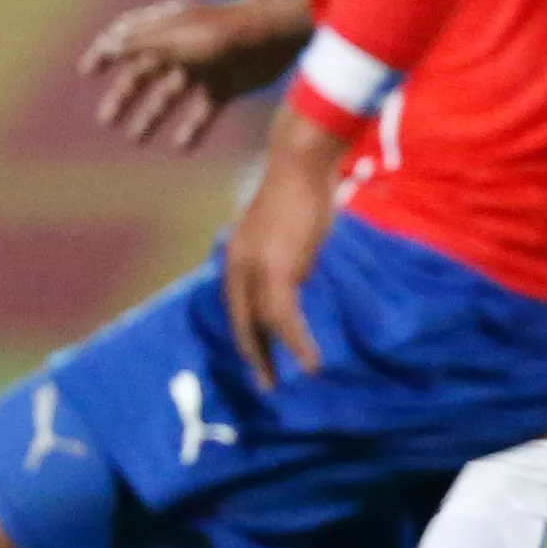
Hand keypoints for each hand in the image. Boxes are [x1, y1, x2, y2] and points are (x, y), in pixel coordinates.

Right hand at [78, 0, 314, 150]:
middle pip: (144, 73)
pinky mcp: (227, 86)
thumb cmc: (221, 32)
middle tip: (106, 120)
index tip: (86, 72)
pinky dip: (192, 129)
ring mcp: (204, 67)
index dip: (105, 52)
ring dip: (152, 116)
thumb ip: (138, 44)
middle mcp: (181, 47)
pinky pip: (203, 111)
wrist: (274, 35)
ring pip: (170, 95)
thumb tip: (104, 46)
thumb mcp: (174, 38)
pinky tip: (181, 146)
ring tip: (136, 139)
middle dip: (124, 96)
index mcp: (165, 28)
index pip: (126, 37)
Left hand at [221, 106, 345, 389]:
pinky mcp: (277, 271)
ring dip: (277, 356)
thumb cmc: (298, 190)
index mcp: (236, 254)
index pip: (236, 303)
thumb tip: (294, 278)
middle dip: (253, 353)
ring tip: (289, 381)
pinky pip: (285, 318)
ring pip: (264, 324)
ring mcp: (254, 269)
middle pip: (242, 320)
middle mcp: (238, 264)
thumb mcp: (281, 229)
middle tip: (264, 383)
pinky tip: (311, 363)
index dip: (247, 331)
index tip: (256, 354)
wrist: (299, 164)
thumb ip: (281, 255)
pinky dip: (297, 344)